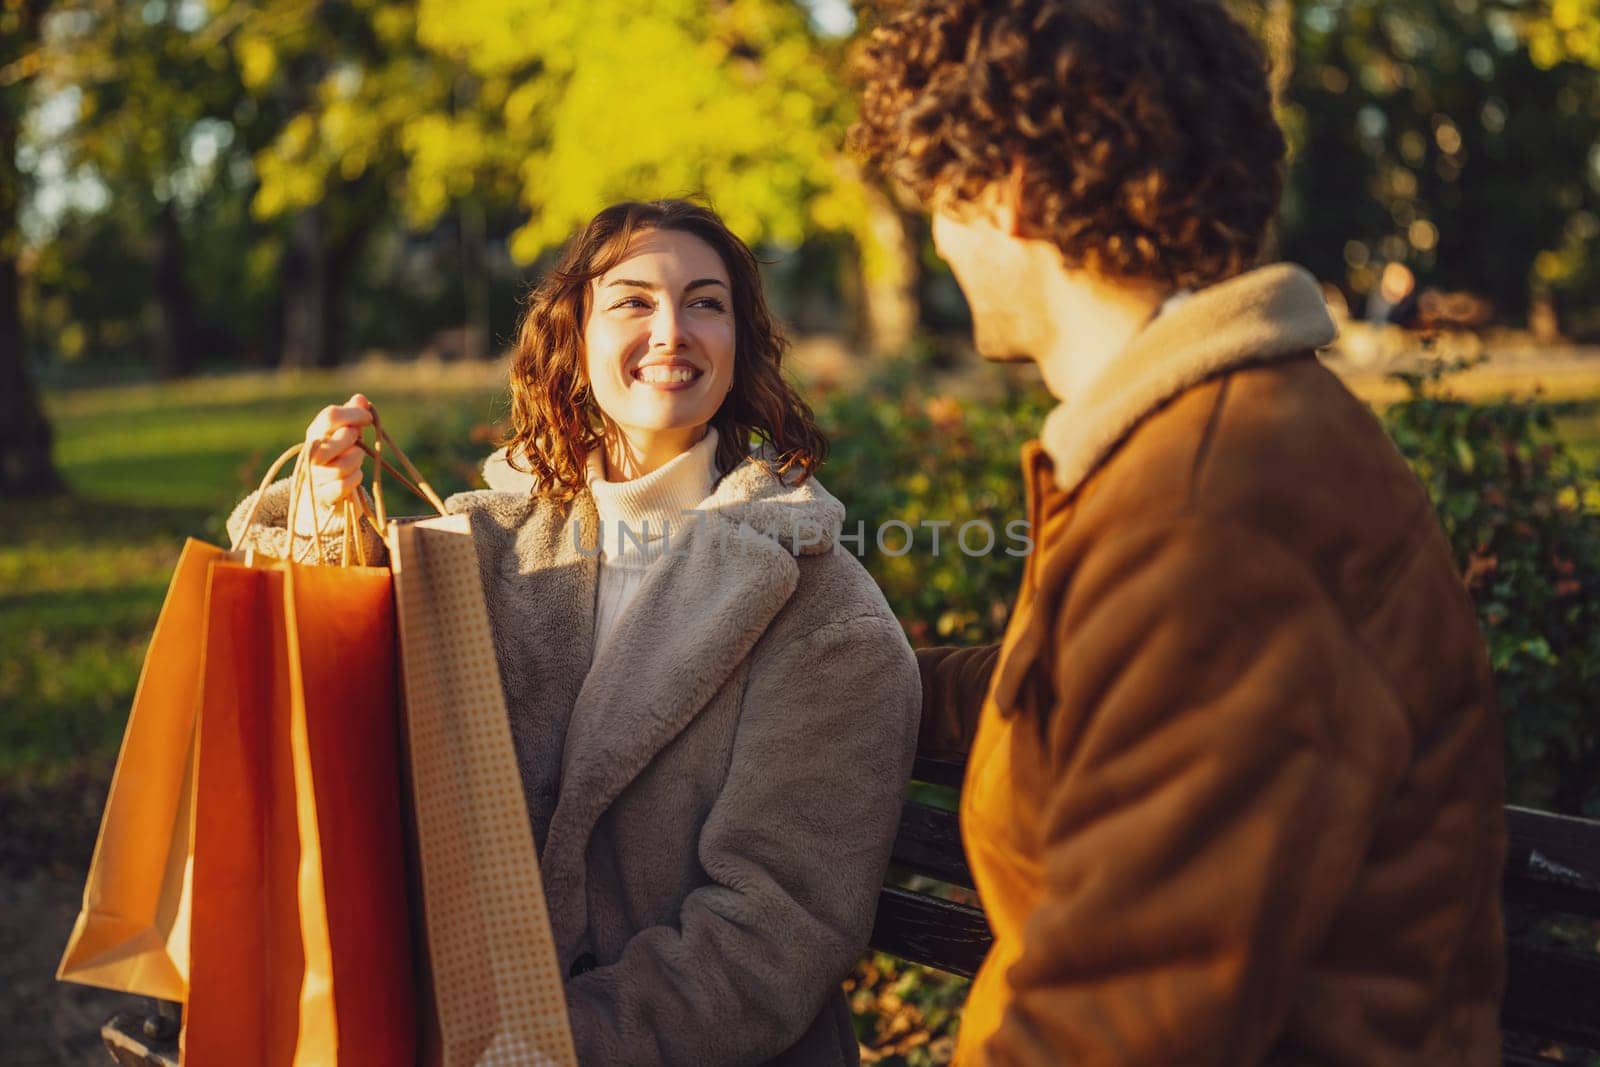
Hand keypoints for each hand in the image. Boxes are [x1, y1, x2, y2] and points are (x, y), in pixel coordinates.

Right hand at [294, 394, 373, 534]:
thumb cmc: (336, 457)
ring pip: (343, 466)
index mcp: (315, 434)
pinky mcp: (323, 495)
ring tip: (355, 459)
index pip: (330, 416)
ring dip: (356, 461)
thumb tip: (360, 399)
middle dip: (354, 438)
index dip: (353, 414)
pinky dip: (354, 480)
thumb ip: (352, 417)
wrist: (319, 493)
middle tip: (357, 441)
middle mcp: (311, 454)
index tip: (367, 417)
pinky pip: (344, 485)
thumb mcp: (343, 435)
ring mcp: (315, 476)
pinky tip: (354, 476)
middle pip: (339, 439)